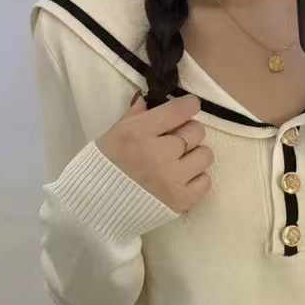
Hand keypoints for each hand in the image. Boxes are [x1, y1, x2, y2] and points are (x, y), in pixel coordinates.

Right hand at [96, 92, 213, 214]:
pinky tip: (182, 179)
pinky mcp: (181, 200)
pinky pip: (205, 181)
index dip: (189, 105)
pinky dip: (196, 179)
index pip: (179, 110)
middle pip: (196, 131)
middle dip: (188, 132)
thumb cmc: (106, 166)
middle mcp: (159, 154)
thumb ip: (135, 114)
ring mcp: (172, 179)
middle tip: (177, 140)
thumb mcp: (114, 133)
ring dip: (195, 155)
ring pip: (205, 155)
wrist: (99, 206)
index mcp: (140, 133)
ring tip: (181, 162)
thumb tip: (148, 98)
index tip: (189, 107)